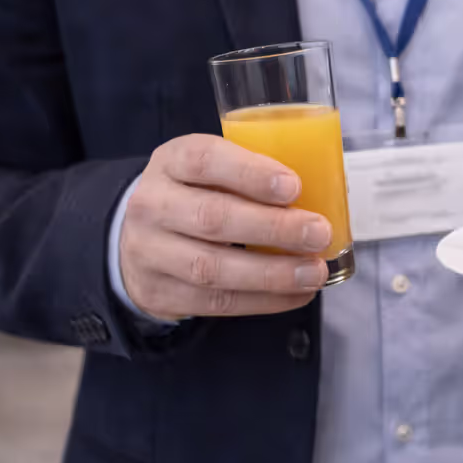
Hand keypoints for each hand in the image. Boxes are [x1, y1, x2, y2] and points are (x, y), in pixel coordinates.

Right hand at [118, 135, 332, 320]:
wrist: (136, 237)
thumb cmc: (196, 193)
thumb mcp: (212, 169)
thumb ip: (252, 173)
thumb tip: (326, 191)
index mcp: (171, 161)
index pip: (205, 160)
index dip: (250, 173)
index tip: (293, 187)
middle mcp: (152, 205)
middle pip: (213, 218)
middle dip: (273, 228)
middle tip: (319, 233)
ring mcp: (150, 252)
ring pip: (212, 267)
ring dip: (272, 273)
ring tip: (314, 272)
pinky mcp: (158, 292)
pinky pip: (215, 302)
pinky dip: (263, 300)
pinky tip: (296, 294)